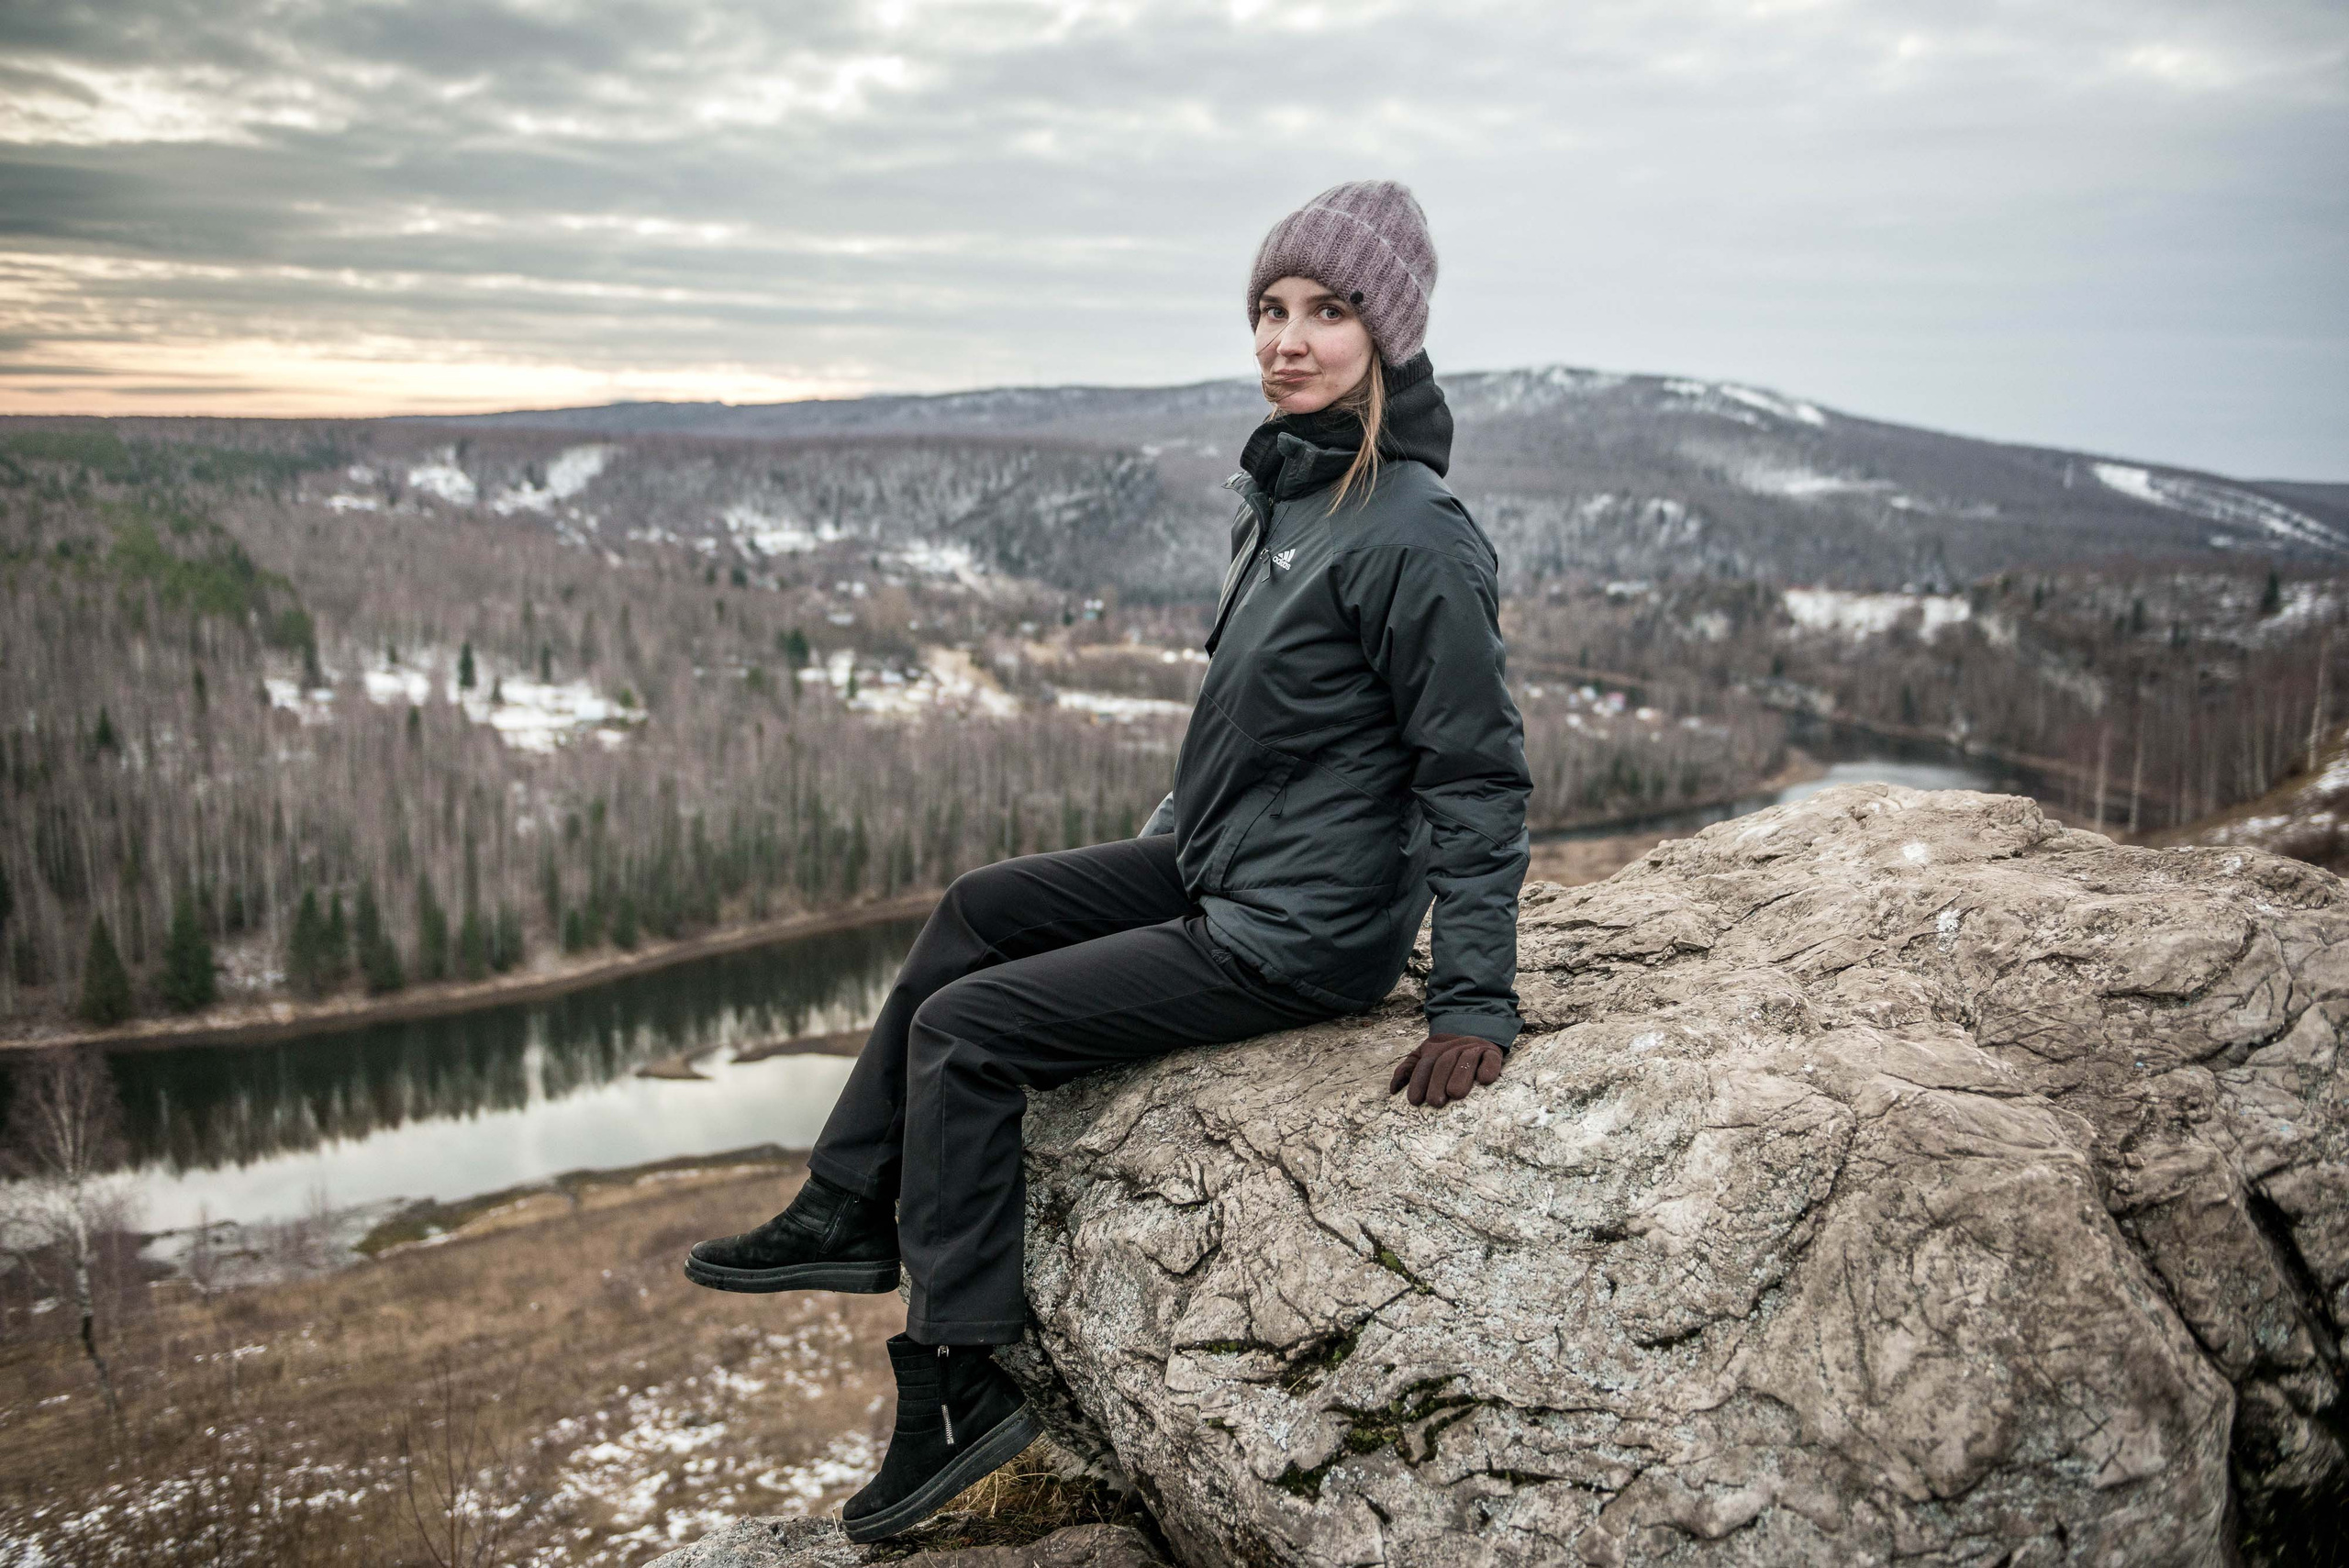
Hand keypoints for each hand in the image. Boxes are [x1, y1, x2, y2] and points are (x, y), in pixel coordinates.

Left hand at [1387, 1033, 1504, 1107]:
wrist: (1479, 1038)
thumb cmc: (1449, 1058)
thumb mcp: (1425, 1057)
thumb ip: (1409, 1070)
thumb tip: (1393, 1089)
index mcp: (1435, 1047)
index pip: (1425, 1063)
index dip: (1419, 1081)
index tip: (1414, 1101)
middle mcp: (1454, 1046)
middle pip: (1444, 1061)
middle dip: (1437, 1082)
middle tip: (1434, 1103)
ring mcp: (1475, 1048)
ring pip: (1466, 1059)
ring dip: (1460, 1076)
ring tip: (1455, 1094)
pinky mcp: (1493, 1053)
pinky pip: (1491, 1059)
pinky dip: (1488, 1068)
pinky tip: (1483, 1080)